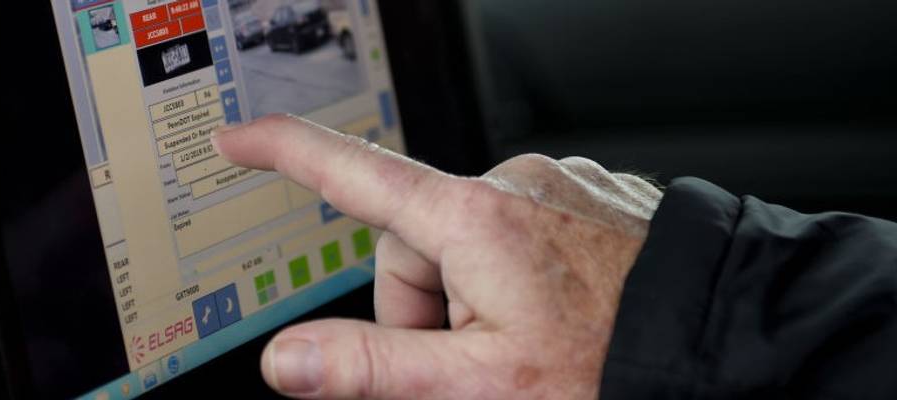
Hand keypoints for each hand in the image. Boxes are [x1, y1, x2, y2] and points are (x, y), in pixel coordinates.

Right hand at [212, 115, 663, 398]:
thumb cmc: (612, 363)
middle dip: (421, 305)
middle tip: (471, 360)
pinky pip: (519, 229)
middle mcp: (511, 184)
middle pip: (412, 241)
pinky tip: (558, 313)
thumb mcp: (479, 383)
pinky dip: (516, 273)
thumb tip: (285, 362)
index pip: (350, 174)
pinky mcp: (587, 197)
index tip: (238, 140)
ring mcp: (554, 186)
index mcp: (470, 219)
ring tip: (527, 342)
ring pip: (467, 241)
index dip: (284, 154)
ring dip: (472, 295)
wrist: (727, 339)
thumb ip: (372, 369)